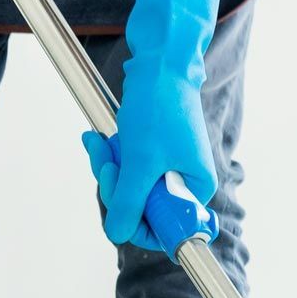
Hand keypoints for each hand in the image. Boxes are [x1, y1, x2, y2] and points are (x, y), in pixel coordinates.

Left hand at [85, 0, 228, 253]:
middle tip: (107, 164)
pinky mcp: (152, 152)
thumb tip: (117, 234)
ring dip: (109, 168)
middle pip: (144, 209)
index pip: (168, 228)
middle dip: (116, 187)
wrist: (159, 62)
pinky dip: (110, 156)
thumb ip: (129, 202)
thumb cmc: (159, 107)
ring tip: (100, 145)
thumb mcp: (140, 162)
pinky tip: (99, 140)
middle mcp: (185, 181)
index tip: (119, 206)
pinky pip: (126, 168)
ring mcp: (167, 166)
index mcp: (196, 188)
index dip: (138, 222)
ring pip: (130, 188)